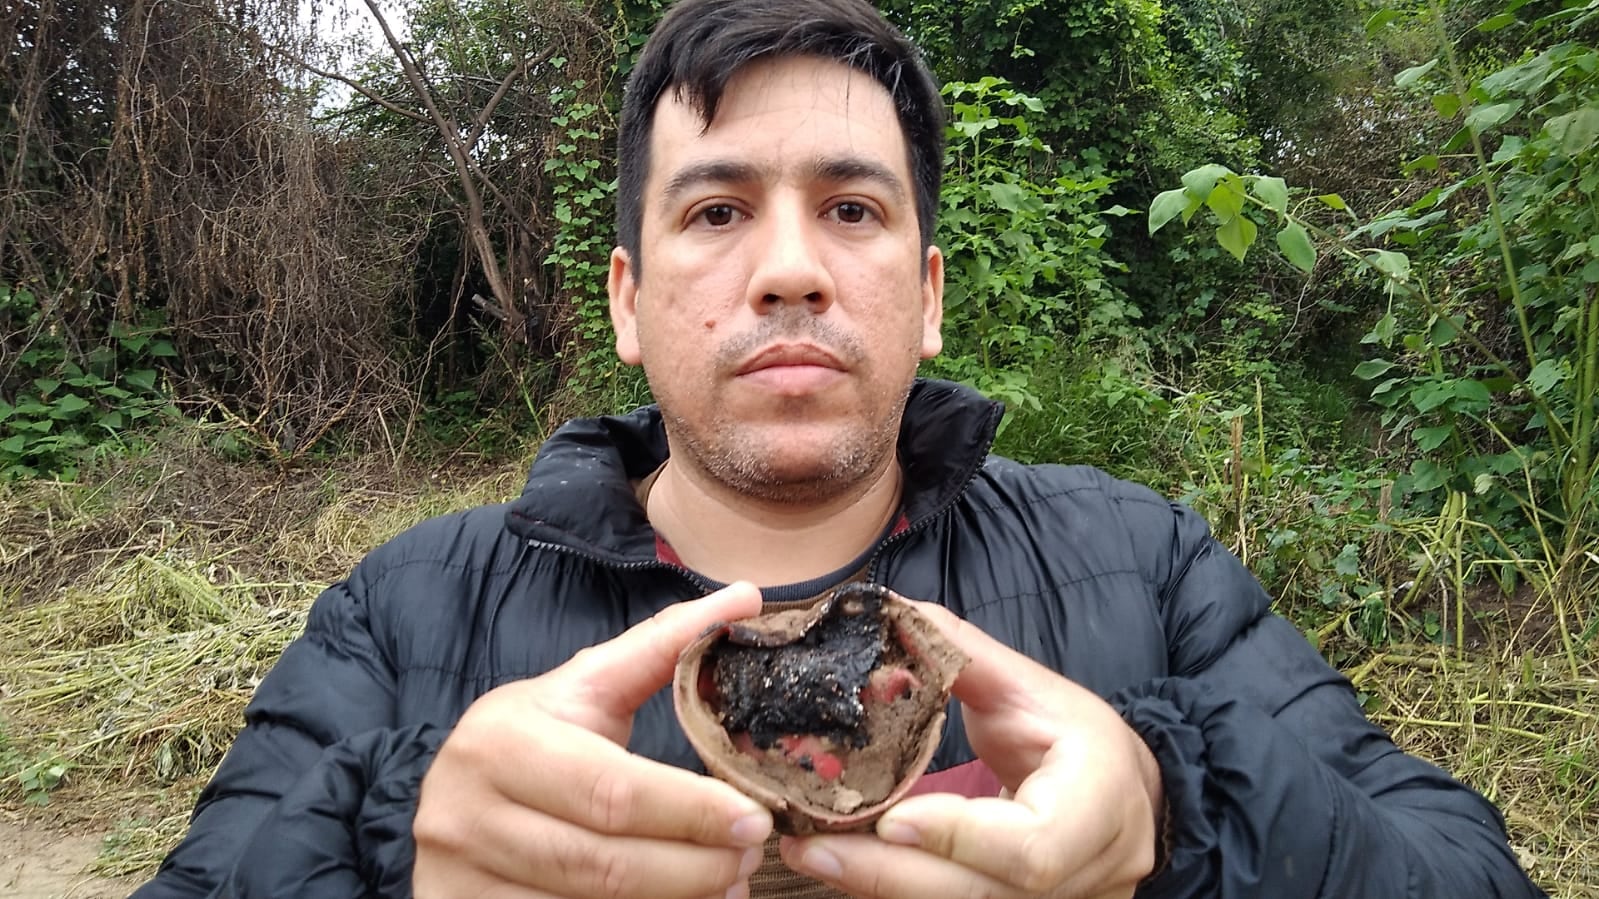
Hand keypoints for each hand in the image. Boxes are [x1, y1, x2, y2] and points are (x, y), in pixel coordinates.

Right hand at [413, 582, 773, 898]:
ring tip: (728, 884)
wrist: (454, 799)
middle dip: (692, 865)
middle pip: (604, 861)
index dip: (691, 810)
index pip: (612, 789)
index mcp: (501, 742)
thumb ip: (663, 645)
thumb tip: (748, 597)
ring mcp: (460, 877)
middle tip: (750, 857)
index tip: (757, 817)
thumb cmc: (538, 738)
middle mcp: (467, 814)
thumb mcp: (587, 687)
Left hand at [778, 602, 1162, 898]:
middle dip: (890, 874)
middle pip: (983, 895)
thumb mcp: (1032, 688)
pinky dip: (896, 892)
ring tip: (810, 856)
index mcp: (1100, 805)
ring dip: (880, 889)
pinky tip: (845, 871)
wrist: (1131, 799)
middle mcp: (1086, 876)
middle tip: (809, 849)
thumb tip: (887, 613)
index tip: (888, 821)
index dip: (959, 836)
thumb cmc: (1079, 740)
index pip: (1032, 846)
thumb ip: (961, 656)